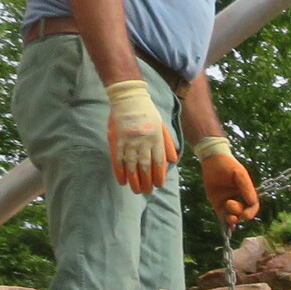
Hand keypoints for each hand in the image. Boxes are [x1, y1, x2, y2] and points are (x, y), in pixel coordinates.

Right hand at [105, 77, 177, 192]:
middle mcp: (144, 142)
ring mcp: (129, 141)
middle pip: (145, 166)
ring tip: (136, 191)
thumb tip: (173, 160)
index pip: (158, 161)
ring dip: (134, 180)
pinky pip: (118, 159)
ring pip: (132, 165)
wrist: (129, 97)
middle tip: (147, 192)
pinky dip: (120, 171)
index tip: (159, 185)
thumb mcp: (162, 126)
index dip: (159, 175)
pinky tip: (122, 181)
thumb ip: (167, 144)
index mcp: (156, 138)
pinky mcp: (117, 139)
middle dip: (147, 181)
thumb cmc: (147, 112)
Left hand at [199, 143, 259, 224]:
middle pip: (243, 213)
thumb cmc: (227, 165)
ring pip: (234, 217)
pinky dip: (225, 224)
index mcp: (246, 192)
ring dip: (233, 220)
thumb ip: (246, 187)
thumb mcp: (239, 174)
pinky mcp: (218, 205)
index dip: (250, 213)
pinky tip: (227, 229)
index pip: (253, 206)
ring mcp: (228, 203)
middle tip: (229, 205)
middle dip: (238, 213)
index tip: (245, 215)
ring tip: (228, 217)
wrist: (211, 160)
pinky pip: (223, 217)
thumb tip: (252, 202)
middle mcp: (239, 199)